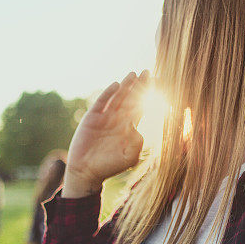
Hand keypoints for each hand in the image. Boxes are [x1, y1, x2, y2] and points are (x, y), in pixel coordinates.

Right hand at [62, 70, 149, 197]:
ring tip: (133, 74)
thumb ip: (137, 143)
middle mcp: (118, 119)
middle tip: (148, 72)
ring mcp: (105, 117)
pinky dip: (108, 93)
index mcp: (129, 127)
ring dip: (126, 86)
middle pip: (131, 98)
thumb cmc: (110, 166)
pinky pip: (101, 102)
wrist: (87, 171)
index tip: (157, 84)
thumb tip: (136, 127)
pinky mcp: (92, 117)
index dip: (148, 96)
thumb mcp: (129, 157)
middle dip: (139, 86)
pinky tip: (116, 85)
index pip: (141, 107)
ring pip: (118, 97)